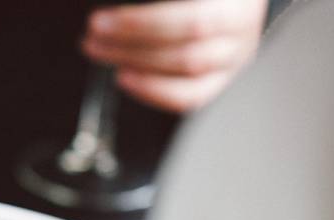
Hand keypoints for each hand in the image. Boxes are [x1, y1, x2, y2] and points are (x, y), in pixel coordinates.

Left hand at [83, 0, 268, 112]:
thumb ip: (156, 5)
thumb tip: (116, 17)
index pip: (191, 18)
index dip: (141, 23)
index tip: (101, 21)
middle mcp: (240, 27)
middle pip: (188, 44)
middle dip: (131, 43)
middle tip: (94, 36)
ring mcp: (234, 57)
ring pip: (188, 70)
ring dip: (137, 64)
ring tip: (102, 52)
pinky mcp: (222, 80)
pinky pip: (190, 97)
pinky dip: (152, 91)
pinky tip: (124, 78)